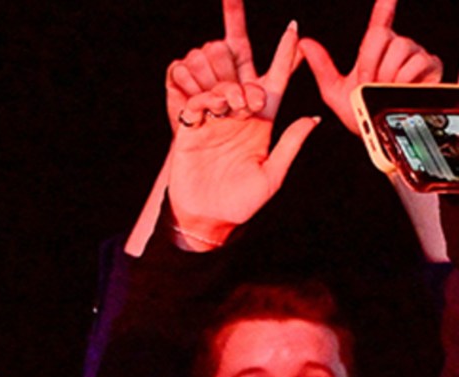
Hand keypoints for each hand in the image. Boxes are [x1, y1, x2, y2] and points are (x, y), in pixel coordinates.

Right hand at [165, 3, 316, 247]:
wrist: (206, 220)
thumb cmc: (241, 204)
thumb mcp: (272, 177)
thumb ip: (289, 145)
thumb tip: (312, 118)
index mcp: (263, 125)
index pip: (276, 83)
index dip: (285, 57)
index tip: (294, 31)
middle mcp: (239, 119)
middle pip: (246, 80)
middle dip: (249, 76)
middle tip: (253, 99)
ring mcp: (214, 124)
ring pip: (222, 87)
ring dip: (229, 89)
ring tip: (232, 107)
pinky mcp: (191, 131)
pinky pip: (196, 103)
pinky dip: (204, 99)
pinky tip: (213, 108)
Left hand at [301, 1, 443, 137]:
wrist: (375, 134)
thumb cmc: (358, 111)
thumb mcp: (334, 91)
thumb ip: (321, 66)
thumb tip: (304, 43)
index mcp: (374, 50)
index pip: (380, 22)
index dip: (384, 6)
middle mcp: (396, 46)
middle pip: (380, 35)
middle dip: (368, 62)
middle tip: (366, 83)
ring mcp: (414, 54)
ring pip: (399, 48)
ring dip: (385, 73)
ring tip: (382, 89)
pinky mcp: (430, 65)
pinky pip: (416, 62)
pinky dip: (403, 79)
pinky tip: (398, 89)